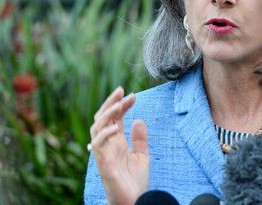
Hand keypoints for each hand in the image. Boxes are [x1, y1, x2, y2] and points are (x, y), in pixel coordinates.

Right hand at [90, 86, 148, 204]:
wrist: (134, 201)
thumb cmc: (135, 181)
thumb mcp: (142, 156)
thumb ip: (140, 139)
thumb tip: (138, 119)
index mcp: (117, 142)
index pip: (115, 118)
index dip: (122, 105)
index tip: (133, 94)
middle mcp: (108, 145)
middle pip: (103, 119)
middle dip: (111, 103)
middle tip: (121, 90)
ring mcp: (104, 153)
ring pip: (97, 128)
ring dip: (107, 115)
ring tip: (119, 104)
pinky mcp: (103, 163)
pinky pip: (98, 146)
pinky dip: (105, 134)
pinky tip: (117, 127)